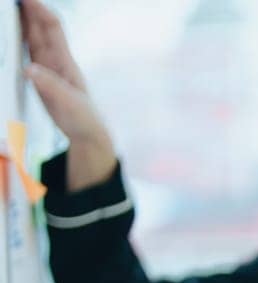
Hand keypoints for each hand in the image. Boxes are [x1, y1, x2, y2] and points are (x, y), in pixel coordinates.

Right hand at [19, 0, 115, 189]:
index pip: (52, 27)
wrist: (88, 133)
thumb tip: (29, 69)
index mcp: (65, 61)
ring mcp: (48, 66)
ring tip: (8, 8)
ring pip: (33, 37)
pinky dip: (18, 39)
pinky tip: (9, 32)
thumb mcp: (69, 104)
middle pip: (40, 26)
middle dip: (27, 9)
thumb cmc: (84, 119)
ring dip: (21, 20)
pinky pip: (28, 51)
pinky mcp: (41, 76)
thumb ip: (51, 87)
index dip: (39, 9)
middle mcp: (56, 59)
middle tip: (12, 0)